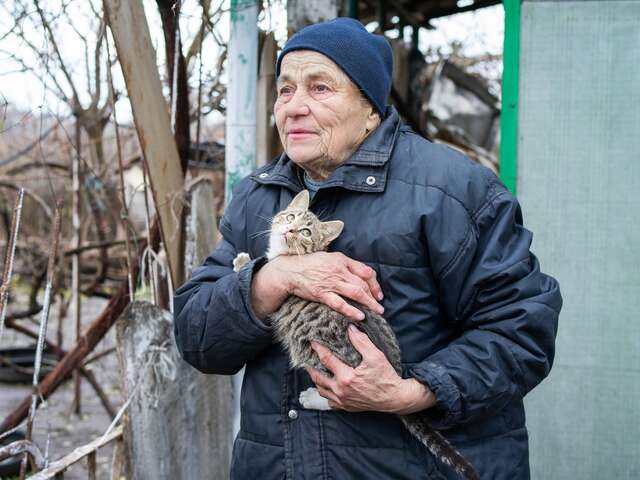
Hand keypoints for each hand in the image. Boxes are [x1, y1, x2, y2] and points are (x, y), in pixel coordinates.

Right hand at [251, 252, 383, 320]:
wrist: (290, 271)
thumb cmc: (311, 264)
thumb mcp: (330, 258)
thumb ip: (346, 264)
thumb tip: (362, 274)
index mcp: (342, 260)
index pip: (365, 271)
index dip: (375, 283)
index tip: (378, 293)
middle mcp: (339, 270)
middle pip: (363, 283)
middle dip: (374, 296)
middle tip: (379, 306)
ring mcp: (331, 283)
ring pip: (355, 293)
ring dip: (368, 303)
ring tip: (376, 312)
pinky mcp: (322, 294)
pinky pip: (340, 304)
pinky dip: (351, 310)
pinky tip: (359, 316)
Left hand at [307, 325, 436, 413]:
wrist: (394, 398)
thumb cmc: (386, 377)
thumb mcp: (375, 356)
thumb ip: (361, 341)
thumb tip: (350, 328)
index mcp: (346, 377)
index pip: (326, 360)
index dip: (318, 349)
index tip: (312, 342)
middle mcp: (341, 391)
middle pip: (317, 377)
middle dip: (311, 366)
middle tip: (308, 357)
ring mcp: (342, 401)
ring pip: (321, 390)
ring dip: (316, 380)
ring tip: (315, 370)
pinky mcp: (346, 407)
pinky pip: (329, 401)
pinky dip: (326, 393)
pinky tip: (328, 386)